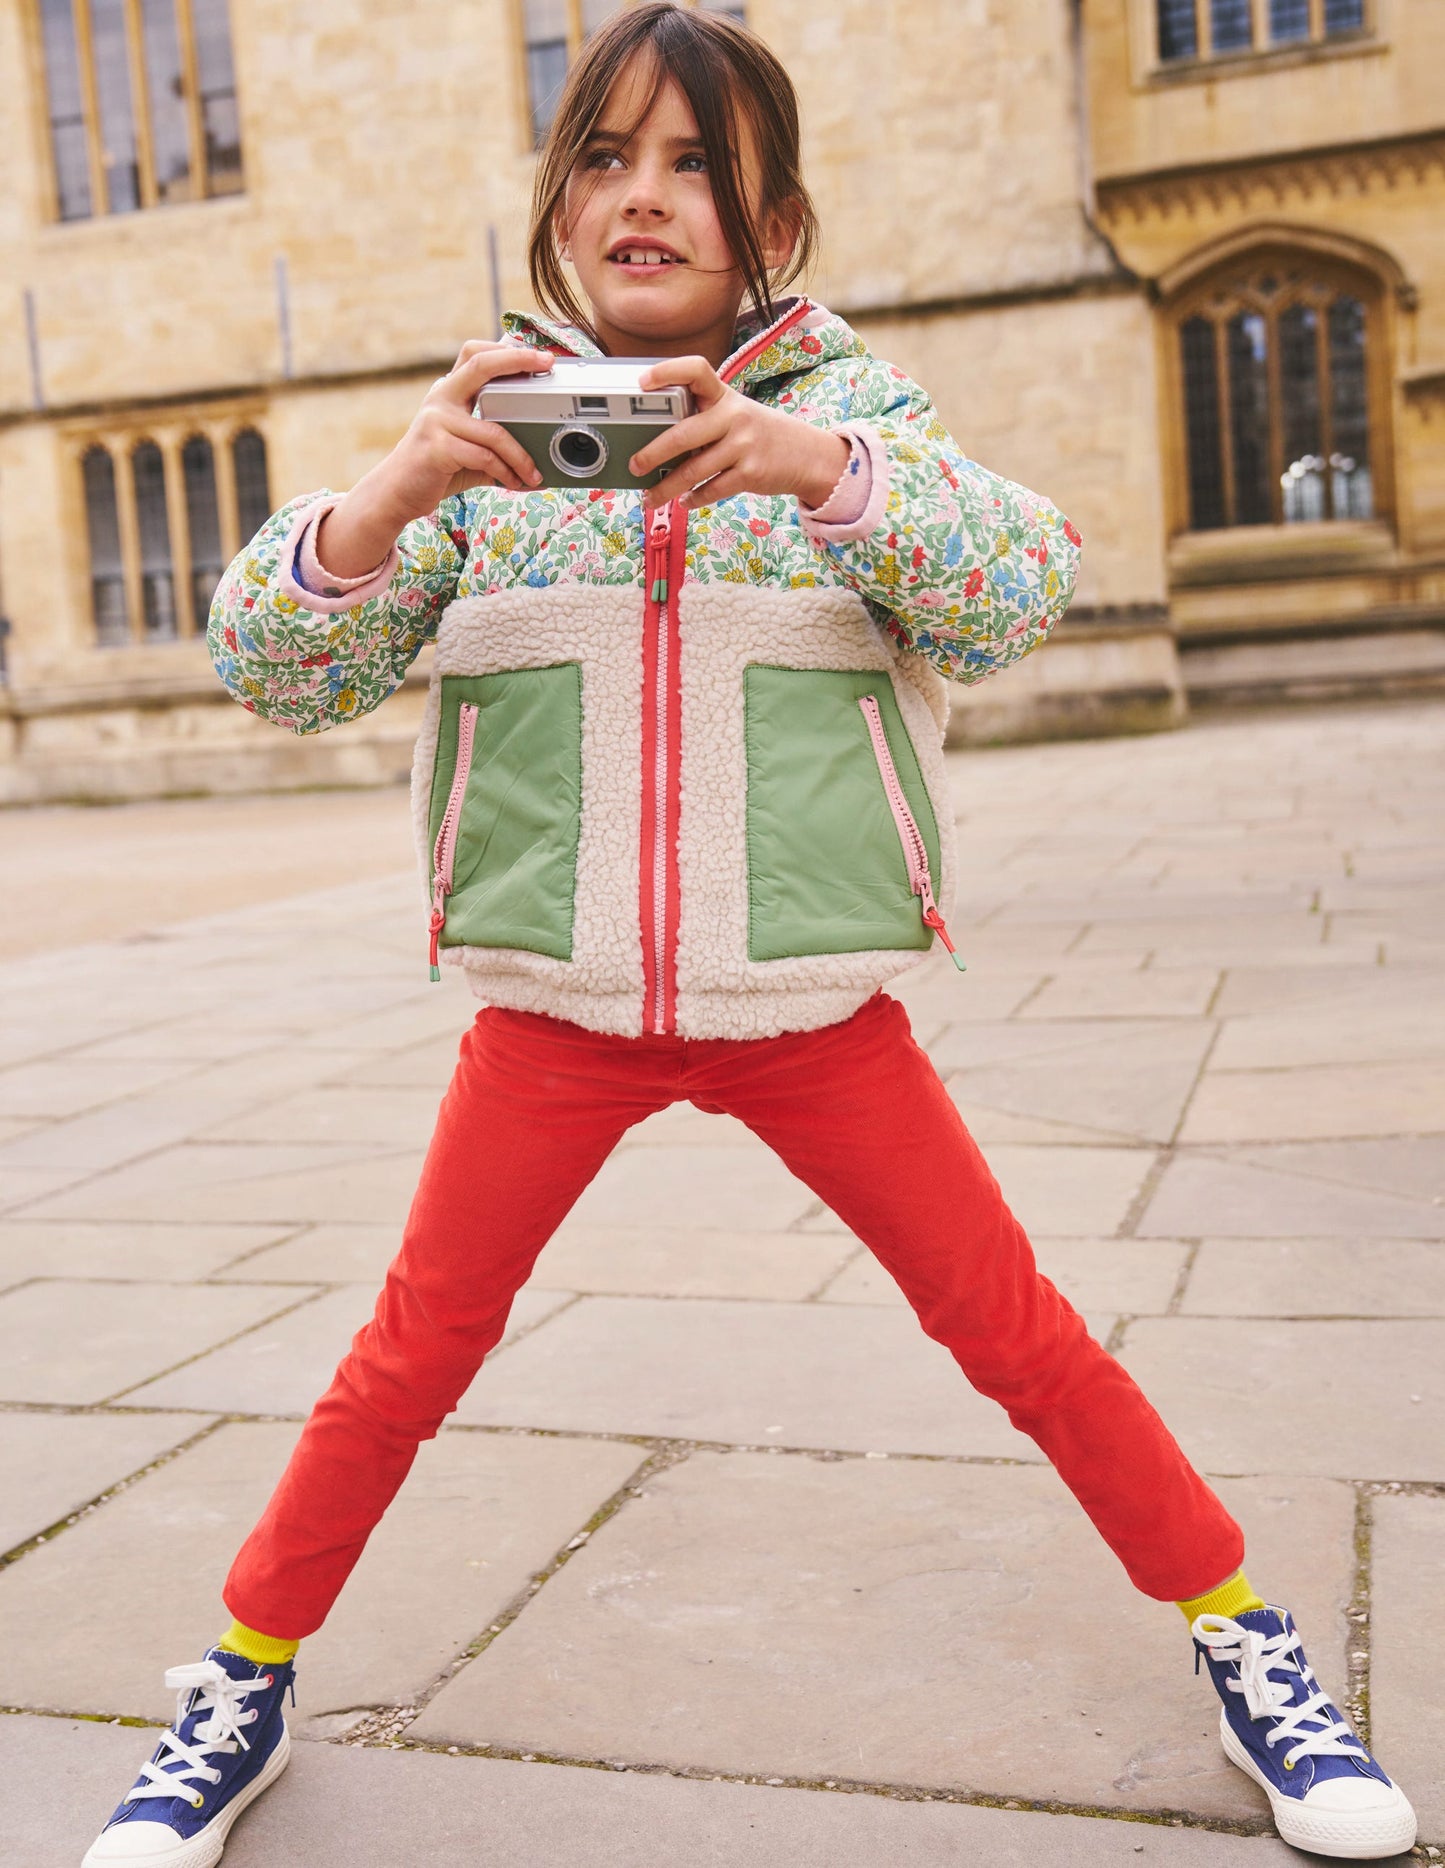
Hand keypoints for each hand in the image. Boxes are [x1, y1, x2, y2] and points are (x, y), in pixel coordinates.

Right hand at [384, 340, 553, 513]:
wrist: (397, 492)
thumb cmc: (437, 468)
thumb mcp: (468, 448)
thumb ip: (495, 439)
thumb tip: (538, 448)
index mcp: (448, 392)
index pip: (476, 355)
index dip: (508, 350)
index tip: (539, 354)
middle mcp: (441, 398)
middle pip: (481, 365)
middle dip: (518, 360)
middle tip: (547, 363)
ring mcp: (436, 420)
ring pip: (494, 430)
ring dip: (521, 456)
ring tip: (534, 474)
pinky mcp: (436, 447)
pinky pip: (484, 457)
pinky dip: (504, 472)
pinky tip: (513, 482)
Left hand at [629, 356, 848, 512]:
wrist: (806, 455)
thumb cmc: (758, 433)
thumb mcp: (735, 413)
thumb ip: (703, 419)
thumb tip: (655, 441)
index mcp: (724, 395)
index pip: (696, 370)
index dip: (668, 371)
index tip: (642, 382)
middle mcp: (733, 416)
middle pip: (684, 434)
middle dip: (654, 452)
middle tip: (635, 465)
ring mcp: (743, 445)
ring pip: (694, 471)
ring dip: (667, 488)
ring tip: (650, 497)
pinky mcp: (750, 473)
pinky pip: (711, 489)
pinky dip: (694, 498)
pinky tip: (685, 500)